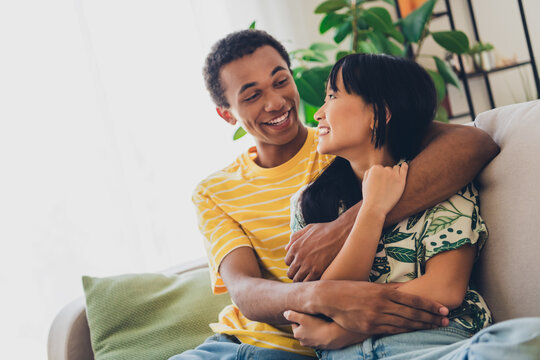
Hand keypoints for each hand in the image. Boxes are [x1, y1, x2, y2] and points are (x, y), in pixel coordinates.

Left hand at [284, 311, 366, 349]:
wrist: (335, 335)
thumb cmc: (318, 325)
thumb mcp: (303, 318)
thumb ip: (292, 315)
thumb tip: (285, 313)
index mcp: (297, 334)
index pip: (294, 322)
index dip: (299, 316)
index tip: (305, 312)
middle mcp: (303, 341)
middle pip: (302, 328)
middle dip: (305, 322)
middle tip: (312, 315)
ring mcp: (312, 344)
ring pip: (310, 332)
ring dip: (313, 327)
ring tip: (319, 320)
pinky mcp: (321, 344)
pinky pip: (317, 335)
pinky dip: (319, 331)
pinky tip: (324, 326)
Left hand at [285, 221, 346, 281]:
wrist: (340, 233)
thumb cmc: (325, 229)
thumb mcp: (307, 229)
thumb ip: (295, 237)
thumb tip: (286, 248)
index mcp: (295, 247)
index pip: (287, 262)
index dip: (293, 264)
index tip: (299, 264)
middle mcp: (299, 257)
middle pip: (290, 273)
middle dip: (295, 274)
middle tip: (302, 274)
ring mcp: (308, 264)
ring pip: (298, 280)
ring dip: (301, 280)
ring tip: (308, 277)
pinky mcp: (318, 270)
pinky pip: (308, 282)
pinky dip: (309, 282)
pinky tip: (315, 278)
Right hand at [311, 280, 448, 334]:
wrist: (330, 297)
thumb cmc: (351, 290)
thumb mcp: (371, 286)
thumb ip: (388, 290)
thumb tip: (406, 290)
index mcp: (384, 291)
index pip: (413, 299)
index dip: (430, 305)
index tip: (443, 309)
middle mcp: (382, 304)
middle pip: (412, 313)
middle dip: (431, 317)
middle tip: (446, 320)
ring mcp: (376, 316)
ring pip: (404, 323)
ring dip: (421, 326)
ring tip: (435, 327)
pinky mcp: (369, 327)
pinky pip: (391, 330)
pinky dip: (405, 331)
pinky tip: (414, 331)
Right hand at [362, 163, 407, 215]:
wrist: (375, 207)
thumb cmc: (370, 197)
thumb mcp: (364, 183)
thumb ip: (368, 173)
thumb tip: (373, 169)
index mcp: (374, 169)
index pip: (379, 168)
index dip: (379, 176)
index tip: (379, 182)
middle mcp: (384, 169)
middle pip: (388, 169)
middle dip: (387, 175)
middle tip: (385, 186)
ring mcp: (393, 174)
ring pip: (396, 169)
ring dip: (394, 173)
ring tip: (392, 183)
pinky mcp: (401, 180)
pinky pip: (404, 169)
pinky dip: (405, 166)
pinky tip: (405, 165)